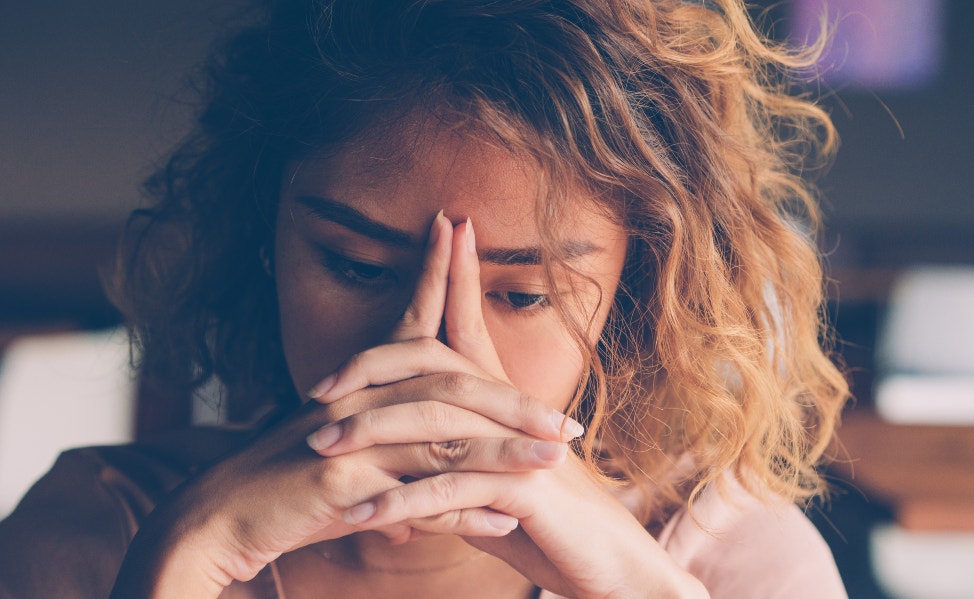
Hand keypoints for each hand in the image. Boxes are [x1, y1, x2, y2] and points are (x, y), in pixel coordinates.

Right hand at [110, 213, 579, 597]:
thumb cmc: (287, 489)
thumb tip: (463, 463)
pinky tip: (503, 520)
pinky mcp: (339, 483)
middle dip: (514, 402)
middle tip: (571, 422)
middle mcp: (358, 402)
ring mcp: (349, 440)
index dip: (436, 274)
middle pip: (449, 386)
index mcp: (361, 385)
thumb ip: (405, 452)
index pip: (409, 323)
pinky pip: (415, 497)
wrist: (218, 520)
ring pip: (443, 439)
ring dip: (506, 451)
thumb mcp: (350, 454)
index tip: (461, 228)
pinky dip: (463, 512)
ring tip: (557, 460)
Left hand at [313, 217, 707, 597]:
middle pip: (438, 364)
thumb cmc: (551, 526)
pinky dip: (397, 504)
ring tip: (318, 449)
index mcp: (505, 403)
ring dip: (370, 435)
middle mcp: (512, 413)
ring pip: (434, 424)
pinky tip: (357, 516)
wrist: (607, 564)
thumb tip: (407, 464)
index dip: (455, 276)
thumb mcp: (493, 487)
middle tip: (316, 386)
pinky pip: (449, 491)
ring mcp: (519, 447)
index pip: (472, 326)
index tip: (442, 228)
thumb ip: (453, 465)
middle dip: (374, 366)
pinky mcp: (524, 491)